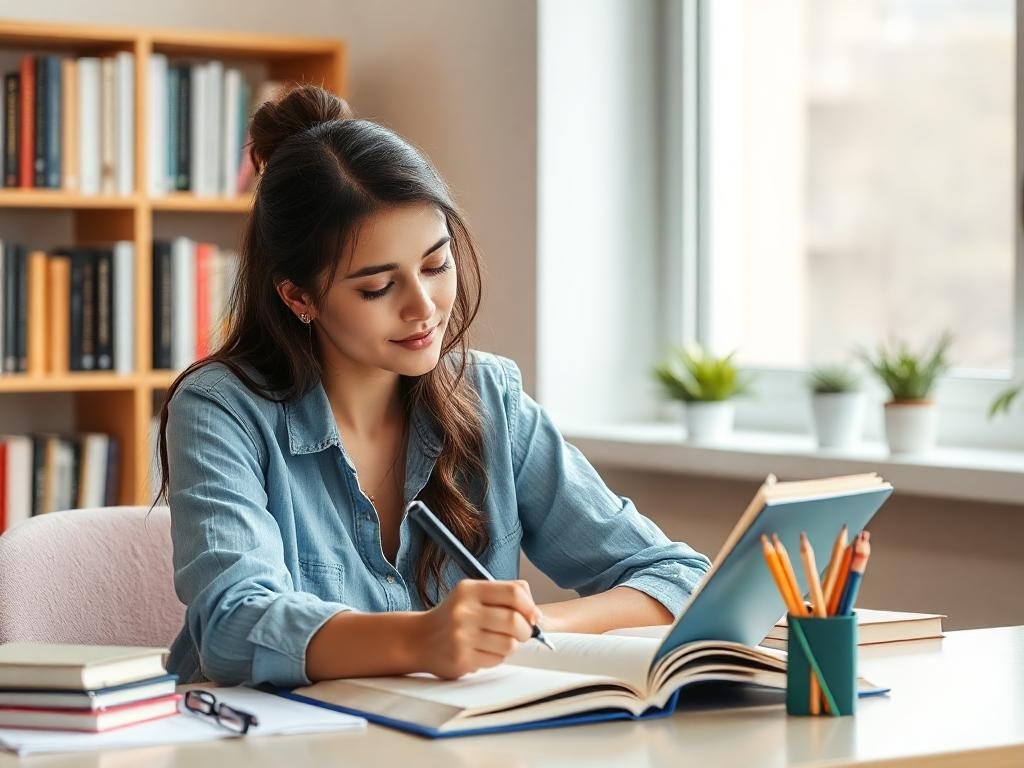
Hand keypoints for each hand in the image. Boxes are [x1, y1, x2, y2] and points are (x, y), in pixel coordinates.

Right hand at [415, 579, 541, 678]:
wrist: (419, 639)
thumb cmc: (454, 616)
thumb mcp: (473, 595)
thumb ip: (503, 595)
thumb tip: (536, 614)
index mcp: (469, 590)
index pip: (514, 593)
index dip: (530, 606)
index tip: (534, 617)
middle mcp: (464, 611)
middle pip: (514, 621)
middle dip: (526, 630)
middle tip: (522, 633)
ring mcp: (461, 636)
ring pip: (509, 644)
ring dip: (511, 646)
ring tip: (500, 642)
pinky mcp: (461, 658)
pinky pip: (496, 660)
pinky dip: (497, 657)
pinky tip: (483, 652)